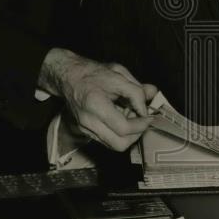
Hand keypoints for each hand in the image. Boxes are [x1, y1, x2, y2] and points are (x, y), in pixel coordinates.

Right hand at [38, 49, 156, 151]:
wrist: (70, 77)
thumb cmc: (94, 73)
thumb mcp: (119, 74)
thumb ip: (137, 90)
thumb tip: (148, 107)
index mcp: (95, 105)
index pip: (123, 127)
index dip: (141, 125)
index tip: (149, 116)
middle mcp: (88, 121)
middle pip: (119, 144)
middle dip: (136, 135)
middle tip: (142, 121)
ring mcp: (85, 129)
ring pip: (114, 146)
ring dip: (128, 136)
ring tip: (131, 118)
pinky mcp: (85, 132)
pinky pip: (107, 141)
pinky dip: (119, 134)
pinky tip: (121, 119)